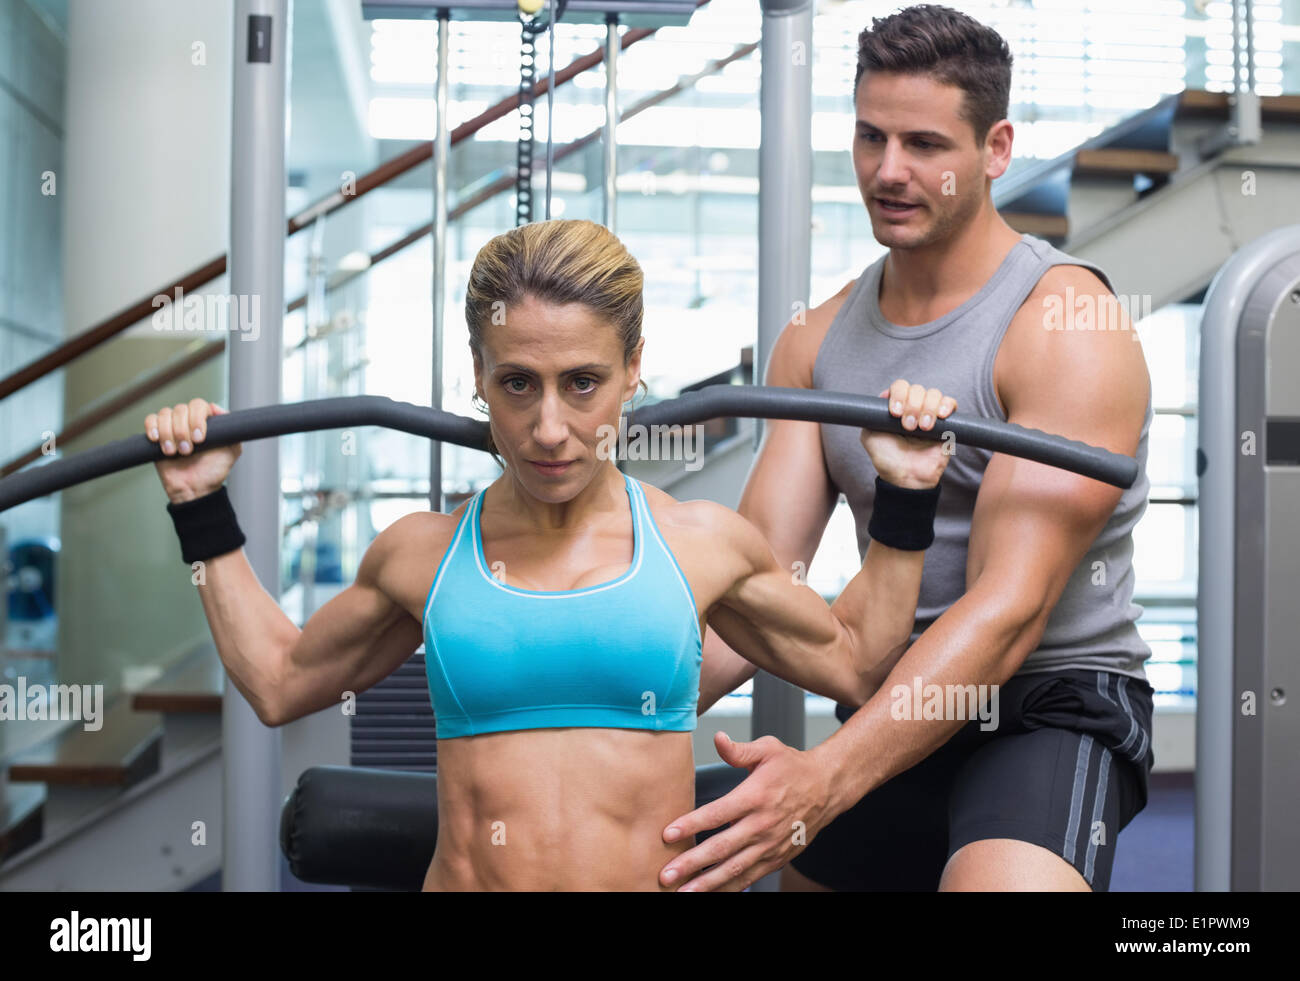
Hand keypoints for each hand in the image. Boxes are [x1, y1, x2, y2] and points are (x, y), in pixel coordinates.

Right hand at [145, 399, 241, 503]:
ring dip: (168, 433)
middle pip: (180, 409)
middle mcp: (188, 420)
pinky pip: (150, 420)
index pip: (198, 405)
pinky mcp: (157, 436)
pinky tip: (157, 440)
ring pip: (165, 414)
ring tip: (174, 452)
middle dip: (182, 431)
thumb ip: (232, 429)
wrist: (195, 489)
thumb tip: (216, 407)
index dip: (197, 419)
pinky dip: (152, 427)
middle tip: (187, 450)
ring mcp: (172, 427)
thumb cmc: (213, 471)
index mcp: (206, 421)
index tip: (199, 439)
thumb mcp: (232, 451)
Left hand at [659, 732, 835, 891]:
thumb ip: (739, 750)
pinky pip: (750, 876)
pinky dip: (731, 887)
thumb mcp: (768, 749)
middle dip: (692, 863)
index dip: (691, 825)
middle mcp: (762, 824)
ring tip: (685, 892)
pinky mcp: (777, 857)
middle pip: (721, 848)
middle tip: (667, 874)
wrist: (827, 787)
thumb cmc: (794, 767)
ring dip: (707, 883)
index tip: (667, 834)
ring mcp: (770, 845)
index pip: (717, 814)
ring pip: (734, 868)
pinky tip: (712, 892)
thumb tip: (718, 739)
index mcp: (755, 796)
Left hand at [860, 379, 956, 488]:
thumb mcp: (870, 435)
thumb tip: (884, 395)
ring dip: (928, 409)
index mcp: (895, 407)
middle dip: (912, 406)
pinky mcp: (947, 423)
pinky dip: (947, 406)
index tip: (895, 413)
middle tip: (908, 427)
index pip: (900, 386)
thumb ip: (871, 414)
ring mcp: (930, 414)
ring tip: (923, 428)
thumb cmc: (887, 459)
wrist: (907, 478)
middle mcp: (913, 407)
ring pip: (934, 394)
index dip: (899, 395)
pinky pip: (951, 403)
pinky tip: (940, 417)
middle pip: (917, 389)